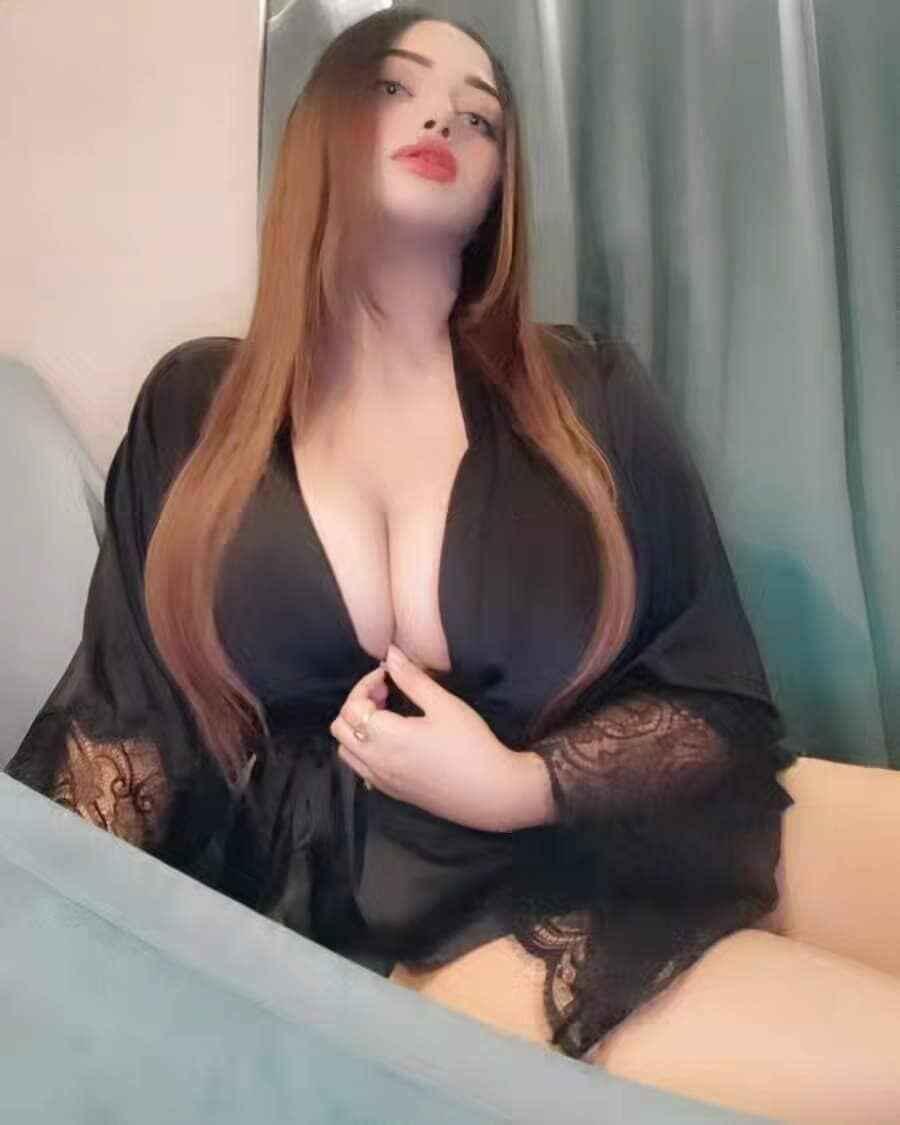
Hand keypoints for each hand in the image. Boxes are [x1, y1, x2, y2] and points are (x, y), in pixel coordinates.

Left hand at [329, 644, 543, 831]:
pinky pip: (360, 768)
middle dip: (357, 704)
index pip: (352, 706)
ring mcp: (382, 780)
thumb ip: (412, 679)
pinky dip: (364, 749)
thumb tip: (390, 654)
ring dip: (357, 728)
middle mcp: (377, 762)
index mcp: (387, 737)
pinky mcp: (392, 792)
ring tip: (387, 717)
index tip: (388, 677)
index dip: (365, 685)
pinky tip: (392, 741)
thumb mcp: (444, 705)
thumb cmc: (471, 745)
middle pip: (340, 728)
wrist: (491, 793)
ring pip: (346, 750)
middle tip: (386, 695)